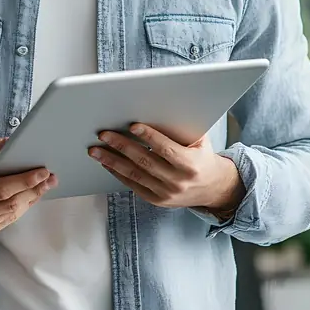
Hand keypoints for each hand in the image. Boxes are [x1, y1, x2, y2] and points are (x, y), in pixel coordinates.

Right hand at [0, 139, 57, 240]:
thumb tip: (12, 142)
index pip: (0, 189)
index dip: (24, 181)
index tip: (42, 171)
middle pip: (10, 202)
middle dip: (34, 188)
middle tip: (50, 177)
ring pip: (13, 213)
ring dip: (33, 197)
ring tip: (47, 184)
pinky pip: (10, 220)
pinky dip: (24, 206)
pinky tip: (33, 195)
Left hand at [88, 124, 243, 214]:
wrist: (213, 189)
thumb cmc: (202, 157)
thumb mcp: (200, 141)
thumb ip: (181, 128)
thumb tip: (156, 109)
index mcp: (190, 165)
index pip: (166, 149)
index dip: (149, 136)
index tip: (132, 125)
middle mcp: (177, 181)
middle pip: (144, 161)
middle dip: (121, 146)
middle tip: (104, 134)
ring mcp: (166, 193)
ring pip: (134, 174)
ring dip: (112, 161)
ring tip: (95, 150)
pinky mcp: (156, 200)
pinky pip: (133, 185)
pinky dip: (118, 173)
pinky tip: (106, 162)